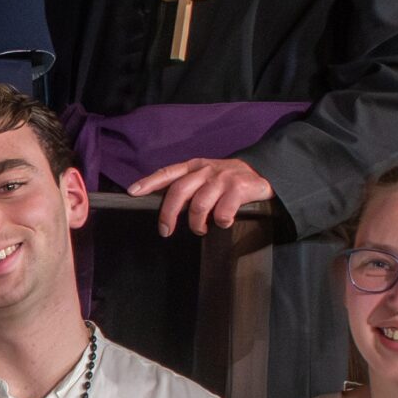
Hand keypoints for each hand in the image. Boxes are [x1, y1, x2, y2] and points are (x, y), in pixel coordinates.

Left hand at [127, 157, 272, 236]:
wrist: (264, 172)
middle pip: (179, 191)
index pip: (168, 172)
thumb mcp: (206, 175)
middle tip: (165, 231)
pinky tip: (223, 224)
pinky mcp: (239, 189)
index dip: (149, 182)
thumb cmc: (229, 179)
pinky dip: (220, 222)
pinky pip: (222, 212)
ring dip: (196, 223)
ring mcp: (222, 179)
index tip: (133, 192)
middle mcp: (206, 170)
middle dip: (168, 214)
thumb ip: (189, 185)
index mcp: (195, 166)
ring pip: (199, 205)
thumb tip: (166, 207)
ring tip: (199, 230)